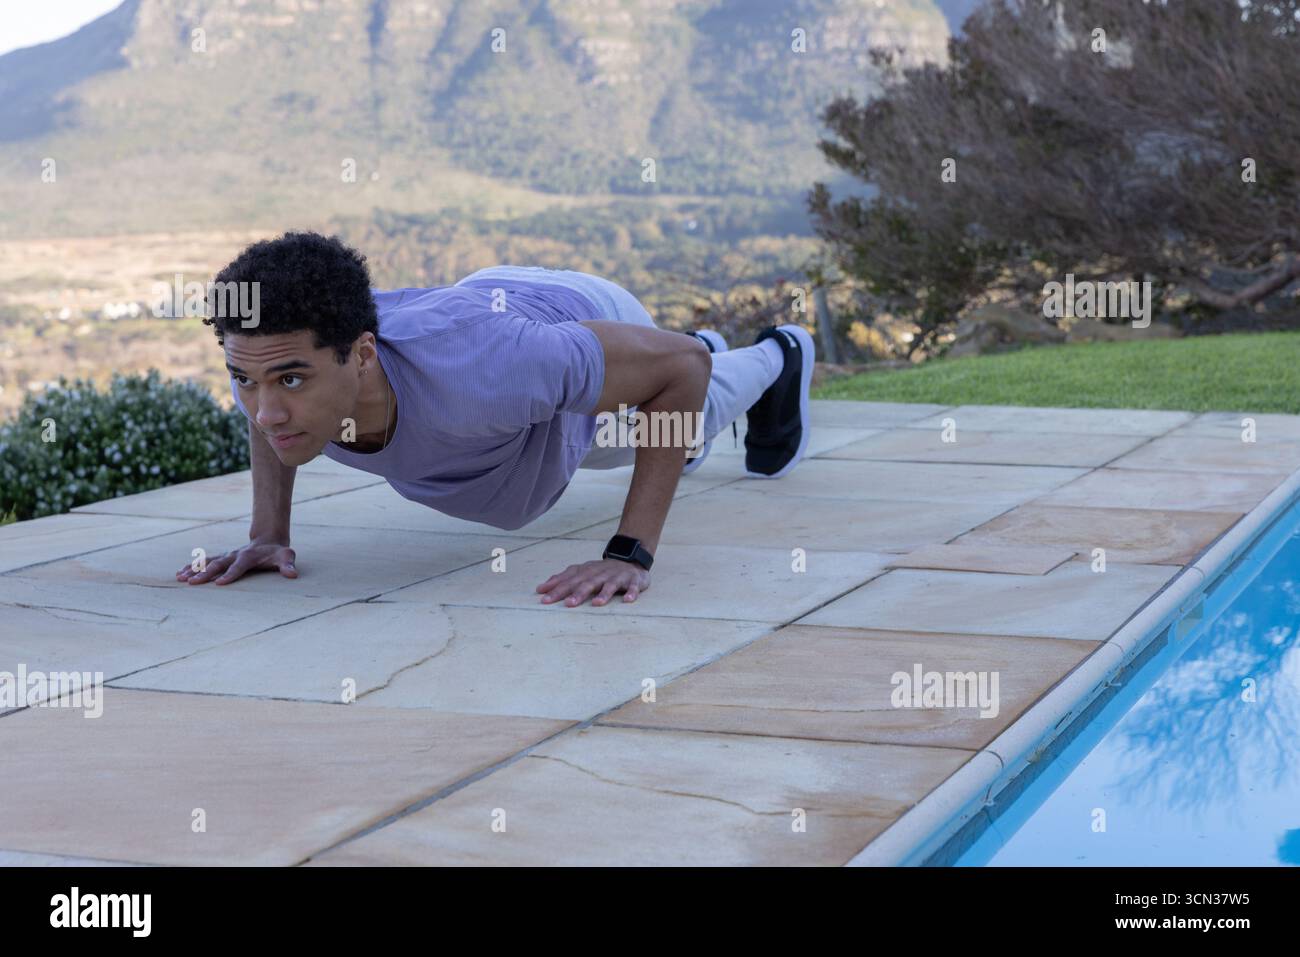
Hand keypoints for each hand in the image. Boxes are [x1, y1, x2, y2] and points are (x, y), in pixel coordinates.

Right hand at [175, 541, 297, 584]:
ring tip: (180, 577)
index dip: (230, 574)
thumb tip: (293, 575)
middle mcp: (235, 554)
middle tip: (192, 583)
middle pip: (218, 564)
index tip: (220, 583)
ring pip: (208, 562)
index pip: (239, 567)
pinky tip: (180, 574)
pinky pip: (205, 562)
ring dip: (194, 569)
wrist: (269, 541)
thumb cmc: (278, 553)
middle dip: (205, 574)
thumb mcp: (286, 557)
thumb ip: (288, 565)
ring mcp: (227, 555)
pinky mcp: (222, 558)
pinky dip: (192, 567)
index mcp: (249, 556)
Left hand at [536, 558, 649, 606]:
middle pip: (588, 583)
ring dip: (604, 594)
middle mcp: (600, 573)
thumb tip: (540, 589)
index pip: (570, 580)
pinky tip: (627, 600)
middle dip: (578, 593)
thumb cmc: (600, 571)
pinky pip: (633, 587)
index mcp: (587, 572)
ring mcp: (617, 576)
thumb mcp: (581, 572)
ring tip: (596, 604)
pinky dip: (631, 593)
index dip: (557, 589)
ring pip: (610, 585)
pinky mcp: (633, 581)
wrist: (630, 560)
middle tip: (568, 604)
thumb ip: (562, 580)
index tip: (545, 599)